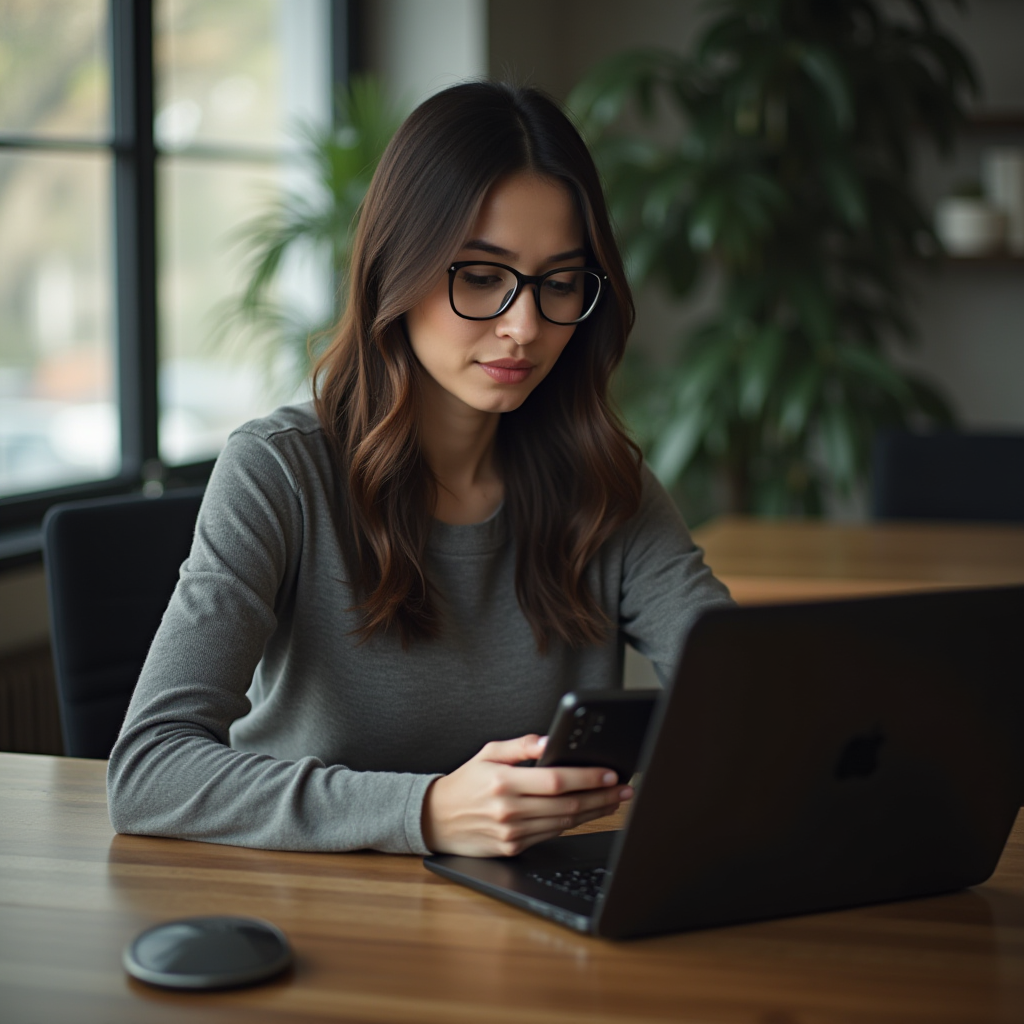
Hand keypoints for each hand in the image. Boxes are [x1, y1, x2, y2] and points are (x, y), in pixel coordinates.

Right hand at [421, 734, 633, 856]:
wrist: (435, 820)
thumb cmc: (465, 783)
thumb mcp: (487, 753)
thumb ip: (520, 746)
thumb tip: (550, 741)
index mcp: (503, 782)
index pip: (557, 781)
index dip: (588, 778)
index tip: (611, 774)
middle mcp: (509, 810)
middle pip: (567, 805)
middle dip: (602, 797)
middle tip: (625, 789)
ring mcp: (512, 833)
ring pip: (564, 823)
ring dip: (594, 813)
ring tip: (614, 802)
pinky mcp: (513, 849)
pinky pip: (551, 835)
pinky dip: (572, 824)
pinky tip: (586, 814)